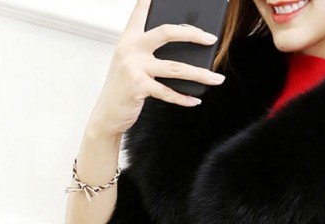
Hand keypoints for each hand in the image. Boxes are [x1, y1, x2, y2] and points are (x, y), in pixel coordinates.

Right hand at [87, 0, 226, 136]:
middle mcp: (131, 47)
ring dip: (200, 74)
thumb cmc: (124, 87)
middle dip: (193, 34)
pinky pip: (168, 92)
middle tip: (211, 38)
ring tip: (217, 78)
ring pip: (176, 67)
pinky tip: (195, 100)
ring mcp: (134, 66)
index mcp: (129, 37)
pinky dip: (184, 98)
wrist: (107, 112)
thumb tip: (184, 52)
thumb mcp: (131, 63)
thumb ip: (149, 52)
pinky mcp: (138, 86)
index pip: (141, 10)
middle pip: (167, 32)